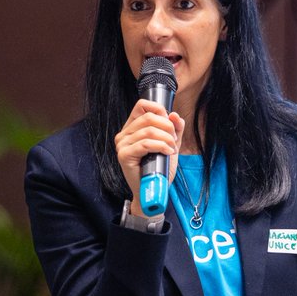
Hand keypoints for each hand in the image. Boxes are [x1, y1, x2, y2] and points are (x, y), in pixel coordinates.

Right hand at [114, 100, 185, 215]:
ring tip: (171, 149)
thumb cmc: (159, 168)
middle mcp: (124, 134)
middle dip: (167, 126)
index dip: (159, 109)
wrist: (154, 190)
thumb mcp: (171, 144)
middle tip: (174, 140)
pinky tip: (167, 152)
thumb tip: (175, 115)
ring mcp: (122, 144)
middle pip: (148, 117)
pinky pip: (145, 144)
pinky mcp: (124, 155)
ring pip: (148, 131)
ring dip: (166, 139)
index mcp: (132, 128)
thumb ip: (175, 129)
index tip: (170, 123)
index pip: (142, 105)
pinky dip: (161, 146)